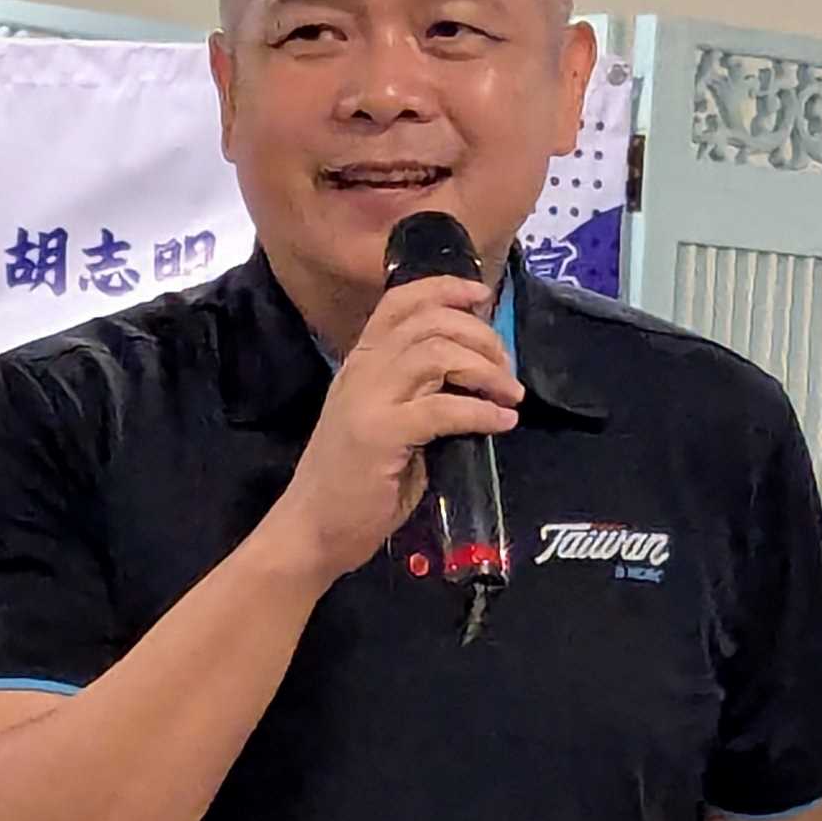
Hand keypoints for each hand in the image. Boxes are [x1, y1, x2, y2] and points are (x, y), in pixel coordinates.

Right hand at [259, 275, 520, 588]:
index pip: (400, 303)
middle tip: (506, 366)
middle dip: (479, 336)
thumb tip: (472, 386)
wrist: (312, 531)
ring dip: (484, 369)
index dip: (444, 289)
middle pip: (428, 322)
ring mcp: (368, 400)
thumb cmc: (353, 487)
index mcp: (361, 365)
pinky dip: (480, 412)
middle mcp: (362, 372)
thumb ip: (419, 397)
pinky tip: (501, 422)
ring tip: (509, 394)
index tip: (481, 296)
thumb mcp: (387, 426)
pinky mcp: (381, 434)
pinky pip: (442, 408)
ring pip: (436, 354)